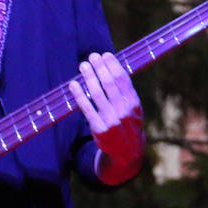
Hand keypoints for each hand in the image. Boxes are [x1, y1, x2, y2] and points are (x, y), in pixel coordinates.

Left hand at [68, 52, 144, 183]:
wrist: (127, 152)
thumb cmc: (127, 124)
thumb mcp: (132, 108)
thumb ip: (124, 91)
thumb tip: (111, 67)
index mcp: (133, 103)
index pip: (122, 79)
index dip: (113, 65)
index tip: (104, 55)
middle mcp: (124, 111)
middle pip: (109, 84)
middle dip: (100, 67)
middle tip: (92, 57)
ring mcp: (111, 120)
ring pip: (97, 93)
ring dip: (89, 77)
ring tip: (83, 66)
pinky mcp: (99, 129)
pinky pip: (87, 108)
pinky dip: (79, 95)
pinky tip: (73, 84)